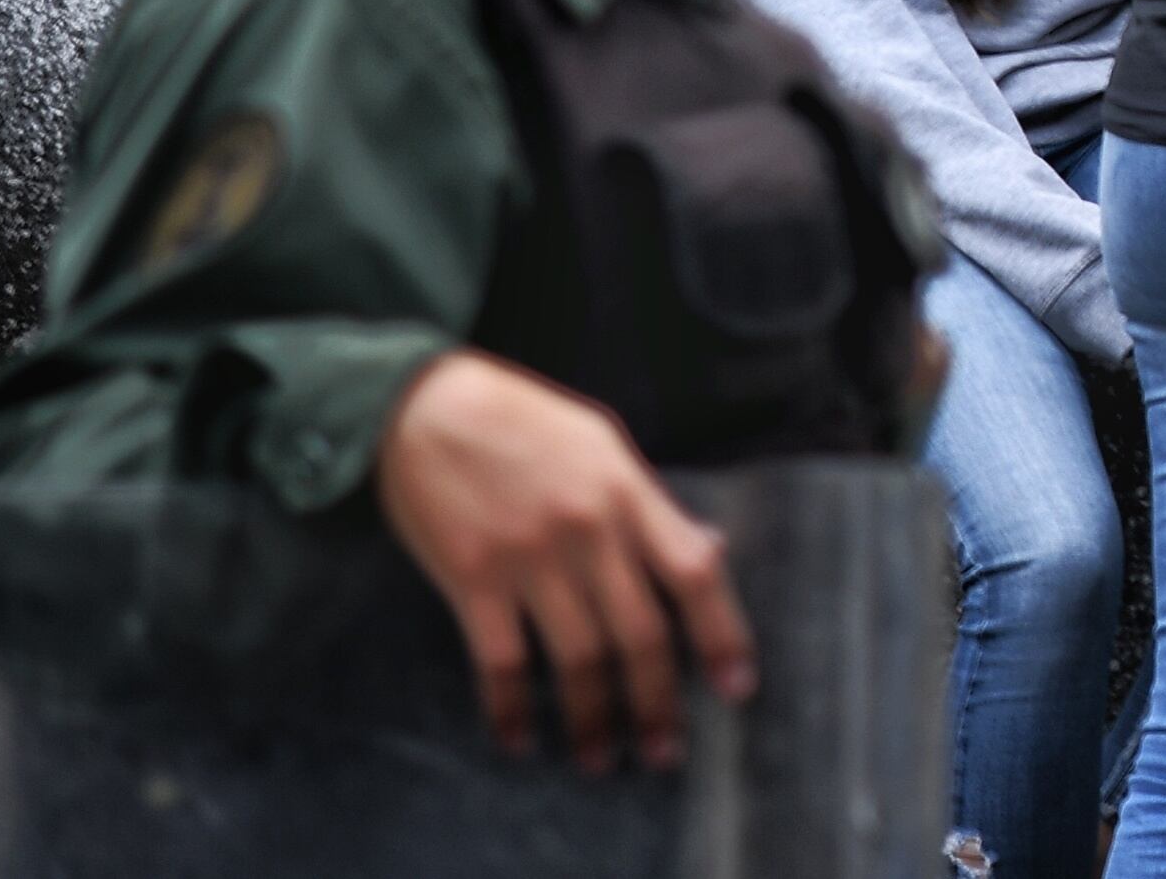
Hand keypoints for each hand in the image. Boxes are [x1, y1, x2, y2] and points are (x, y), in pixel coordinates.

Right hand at [373, 348, 754, 770]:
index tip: (739, 688)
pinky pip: (499, 660)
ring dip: (593, 718)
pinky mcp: (470, 577)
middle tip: (666, 753)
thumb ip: (652, 505)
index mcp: (628, 492)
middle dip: (657, 702)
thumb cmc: (523, 421)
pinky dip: (511, 708)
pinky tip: (520, 740)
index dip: (723, 635)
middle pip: (640, 632)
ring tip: (602, 760)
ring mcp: (528, 556)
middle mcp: (588, 529)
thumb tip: (707, 552)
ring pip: (577, 657)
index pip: (694, 573)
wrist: (426, 404)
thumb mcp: (603, 444)